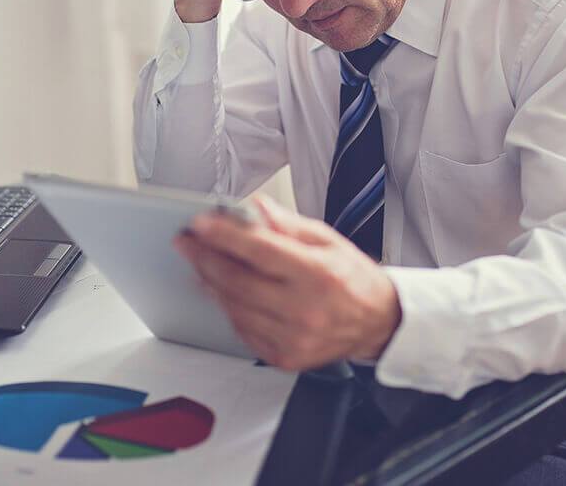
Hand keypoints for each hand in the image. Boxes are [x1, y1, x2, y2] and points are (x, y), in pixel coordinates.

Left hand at [174, 196, 401, 369]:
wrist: (378, 322)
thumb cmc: (353, 279)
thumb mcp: (327, 240)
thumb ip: (287, 225)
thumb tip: (254, 208)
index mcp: (318, 275)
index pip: (260, 251)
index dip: (225, 236)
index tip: (201, 224)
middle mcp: (305, 310)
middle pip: (238, 283)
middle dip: (206, 258)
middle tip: (188, 243)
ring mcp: (294, 338)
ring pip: (235, 308)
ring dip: (211, 284)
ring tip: (199, 263)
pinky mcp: (285, 357)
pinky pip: (243, 331)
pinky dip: (229, 309)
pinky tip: (222, 291)